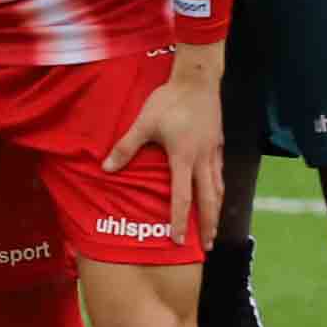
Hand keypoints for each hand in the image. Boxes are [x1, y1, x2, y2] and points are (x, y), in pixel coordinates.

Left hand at [104, 43, 226, 246]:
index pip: (181, 197)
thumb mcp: (143, 122)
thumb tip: (105, 168)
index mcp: (183, 158)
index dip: (178, 221)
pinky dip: (220, 191)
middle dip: (207, 225)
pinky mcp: (218, 146)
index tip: (177, 241)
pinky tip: (217, 196)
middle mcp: (202, 160)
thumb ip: (126, 147)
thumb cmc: (168, 101)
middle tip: (206, 247)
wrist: (198, 80)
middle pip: (208, 201)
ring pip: (218, 190)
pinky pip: (221, 175)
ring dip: (216, 212)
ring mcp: (214, 153)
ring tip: (214, 229)